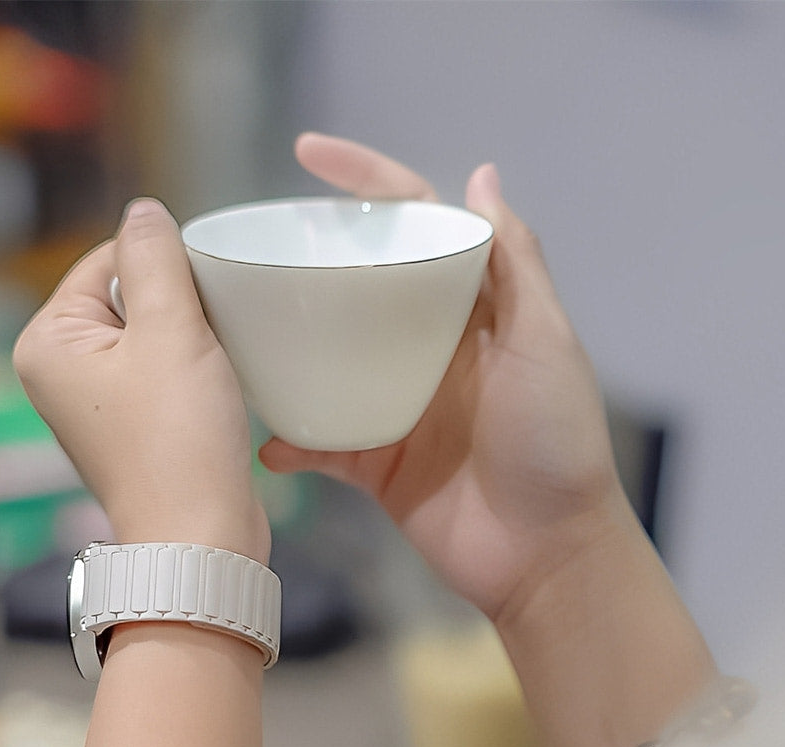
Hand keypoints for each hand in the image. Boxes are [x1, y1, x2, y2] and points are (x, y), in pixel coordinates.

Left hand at [14, 199, 269, 564]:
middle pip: (131, 297)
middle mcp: (64, 372)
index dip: (165, 265)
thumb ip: (156, 259)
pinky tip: (220, 387)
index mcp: (50, 342)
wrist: (202, 533)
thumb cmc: (180, 442)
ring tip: (220, 362)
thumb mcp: (171, 331)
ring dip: (196, 338)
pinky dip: (198, 370)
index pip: (108, 261)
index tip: (207, 292)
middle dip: (183, 305)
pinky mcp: (138, 428)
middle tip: (216, 332)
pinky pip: (168, 373)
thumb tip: (145, 211)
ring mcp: (100, 404)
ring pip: (156, 336)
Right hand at [260, 134, 626, 621]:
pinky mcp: (377, 464)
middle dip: (307, 261)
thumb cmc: (556, 443)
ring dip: (282, 347)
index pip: (415, 226)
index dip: (366, 182)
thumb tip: (483, 176)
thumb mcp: (546, 341)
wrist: (547, 554)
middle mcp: (429, 351)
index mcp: (470, 312)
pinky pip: (320, 444)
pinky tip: (261, 440)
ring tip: (228, 329)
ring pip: (326, 362)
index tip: (308, 154)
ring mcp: (398, 407)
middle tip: (250, 246)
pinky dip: (290, 443)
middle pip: (357, 287)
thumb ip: (517, 263)